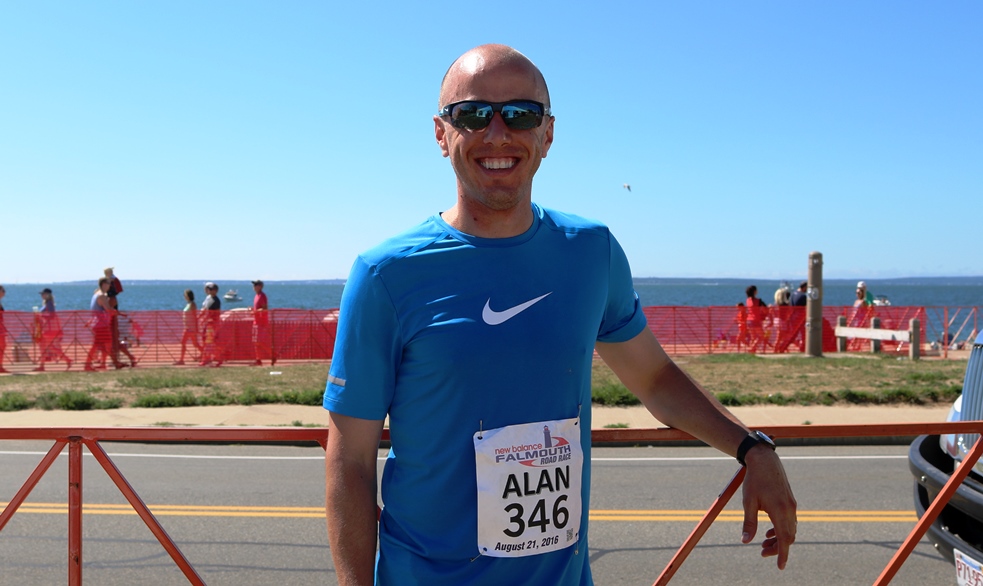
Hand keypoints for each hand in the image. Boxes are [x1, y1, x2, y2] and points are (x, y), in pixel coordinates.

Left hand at [741, 446, 796, 568]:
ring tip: (764, 542)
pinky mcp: (790, 500)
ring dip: (779, 538)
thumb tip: (745, 541)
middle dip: (778, 548)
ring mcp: (791, 505)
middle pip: (788, 537)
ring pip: (790, 529)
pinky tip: (769, 530)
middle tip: (762, 552)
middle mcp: (789, 509)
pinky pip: (790, 521)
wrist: (764, 460)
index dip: (782, 555)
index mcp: (780, 511)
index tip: (780, 566)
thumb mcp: (748, 502)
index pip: (784, 540)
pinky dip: (782, 529)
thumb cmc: (754, 480)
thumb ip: (749, 523)